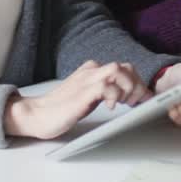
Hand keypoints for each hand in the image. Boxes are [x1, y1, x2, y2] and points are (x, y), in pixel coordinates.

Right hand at [4, 61, 148, 139]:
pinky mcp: (82, 92)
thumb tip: (130, 98)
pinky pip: (105, 86)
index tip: (145, 99)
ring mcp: (86, 80)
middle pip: (125, 67)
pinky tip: (111, 108)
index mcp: (92, 71)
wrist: (36, 114)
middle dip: (137, 85)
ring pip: (118, 70)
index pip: (124, 68)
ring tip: (125, 104)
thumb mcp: (89, 98)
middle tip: (135, 103)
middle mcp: (91, 72)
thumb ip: (106, 94)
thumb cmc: (61, 109)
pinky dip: (114, 96)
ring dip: (128, 88)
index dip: (138, 82)